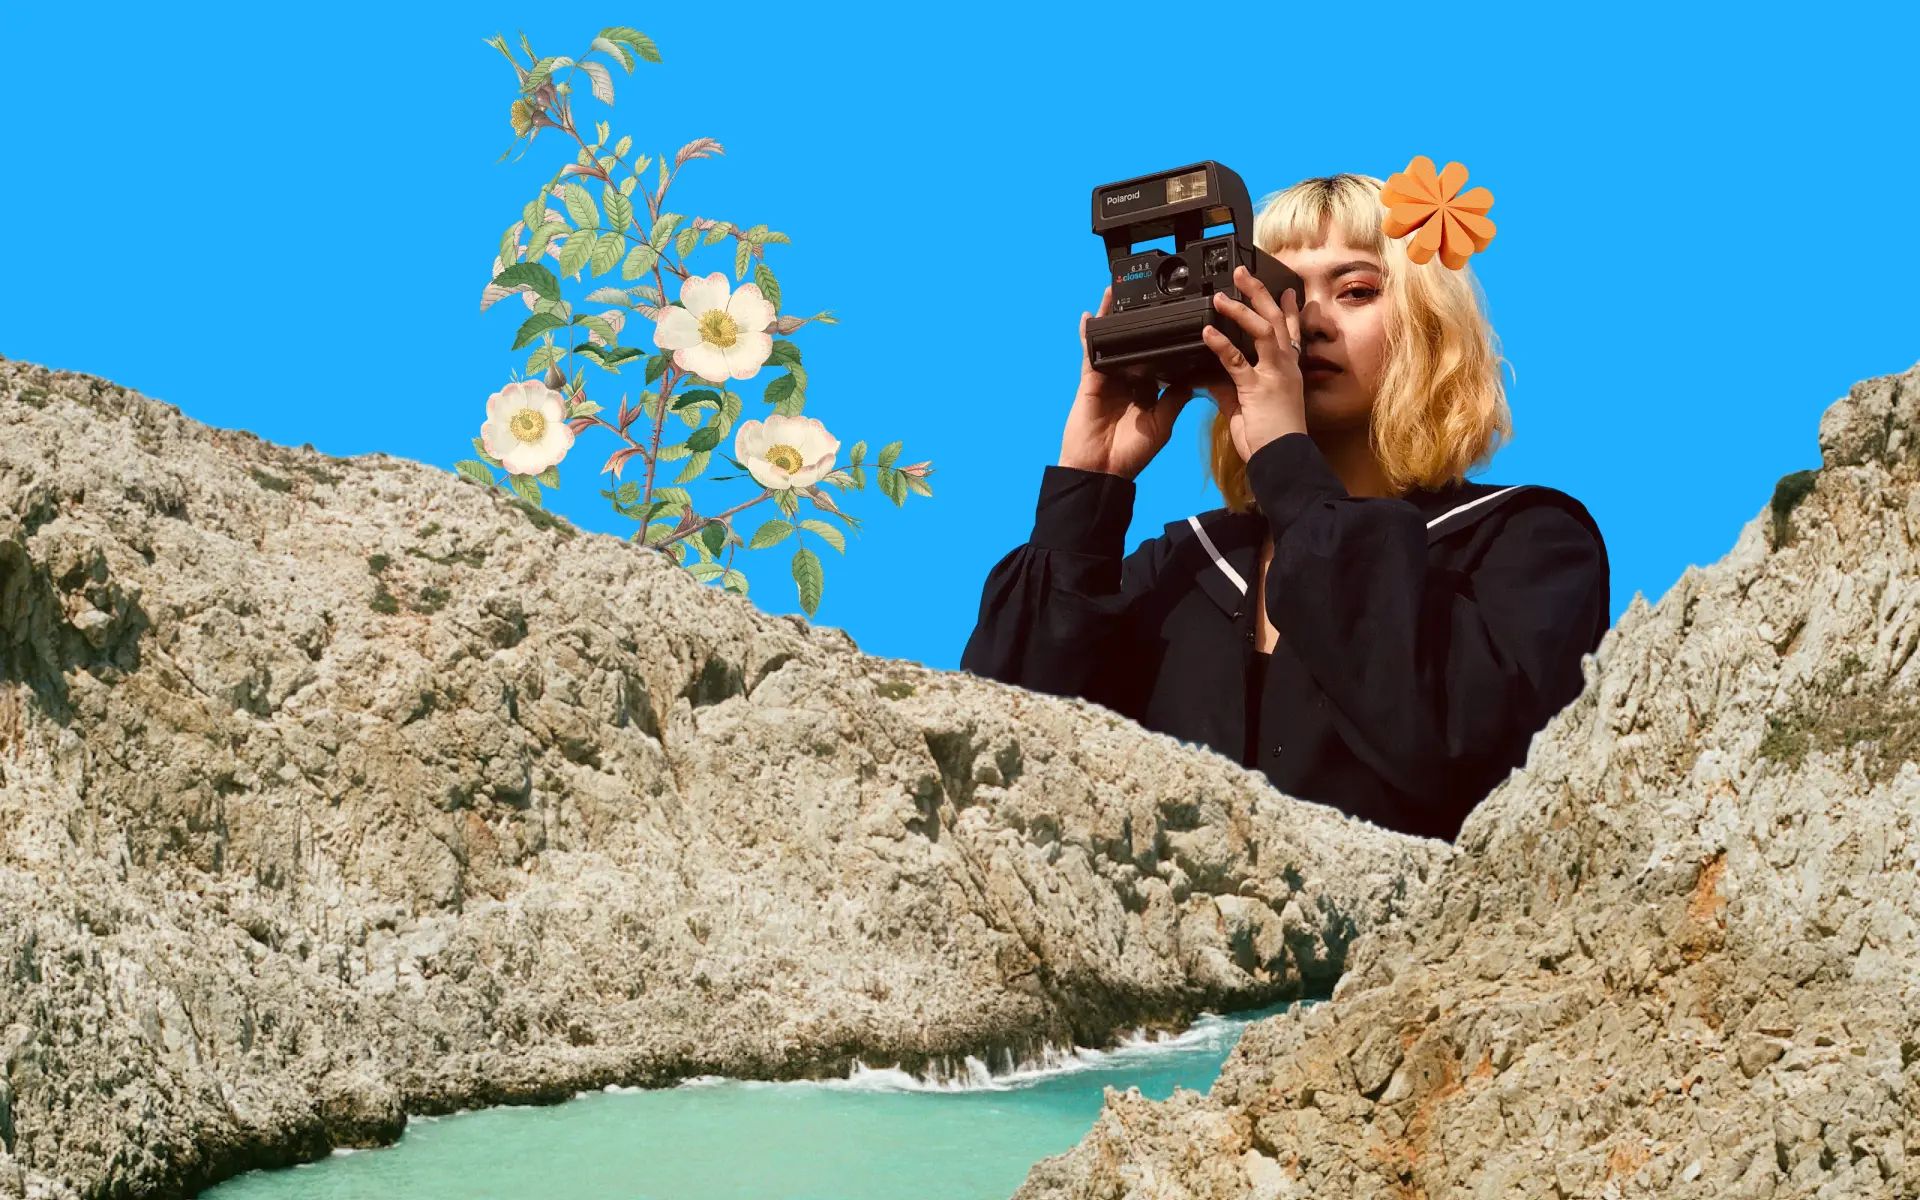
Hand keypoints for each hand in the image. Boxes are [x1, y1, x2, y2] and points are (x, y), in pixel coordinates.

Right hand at [1058, 285, 1198, 479]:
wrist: (1101, 470)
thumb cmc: (1131, 455)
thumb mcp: (1162, 425)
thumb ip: (1175, 398)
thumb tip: (1194, 376)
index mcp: (1147, 393)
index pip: (1159, 362)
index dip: (1167, 345)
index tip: (1182, 326)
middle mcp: (1128, 382)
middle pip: (1135, 347)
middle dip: (1140, 327)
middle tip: (1152, 300)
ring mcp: (1108, 380)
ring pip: (1113, 345)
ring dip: (1113, 321)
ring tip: (1118, 295)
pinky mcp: (1090, 381)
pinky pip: (1090, 353)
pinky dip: (1090, 335)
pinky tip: (1092, 315)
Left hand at [1201, 266, 1307, 461]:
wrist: (1281, 460)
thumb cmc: (1270, 440)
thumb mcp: (1248, 408)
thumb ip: (1231, 389)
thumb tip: (1212, 377)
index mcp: (1287, 372)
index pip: (1290, 333)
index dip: (1289, 309)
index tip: (1286, 290)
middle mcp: (1285, 368)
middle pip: (1276, 321)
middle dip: (1261, 294)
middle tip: (1243, 272)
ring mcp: (1274, 375)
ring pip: (1263, 330)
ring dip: (1242, 309)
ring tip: (1222, 296)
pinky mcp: (1257, 388)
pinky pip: (1237, 360)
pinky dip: (1221, 344)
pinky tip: (1207, 332)